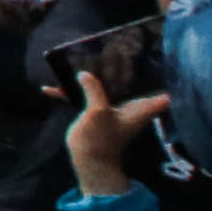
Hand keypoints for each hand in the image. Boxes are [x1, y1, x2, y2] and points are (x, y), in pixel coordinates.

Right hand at [63, 65, 170, 204]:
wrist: (90, 162)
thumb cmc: (100, 139)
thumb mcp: (97, 111)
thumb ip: (93, 89)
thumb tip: (84, 74)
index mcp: (139, 108)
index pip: (161, 91)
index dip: (162, 76)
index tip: (157, 59)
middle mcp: (129, 106)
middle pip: (128, 82)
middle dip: (119, 67)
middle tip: (111, 48)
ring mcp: (112, 110)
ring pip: (105, 87)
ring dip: (92, 77)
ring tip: (79, 61)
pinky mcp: (96, 114)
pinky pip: (85, 98)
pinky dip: (70, 93)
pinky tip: (49, 90)